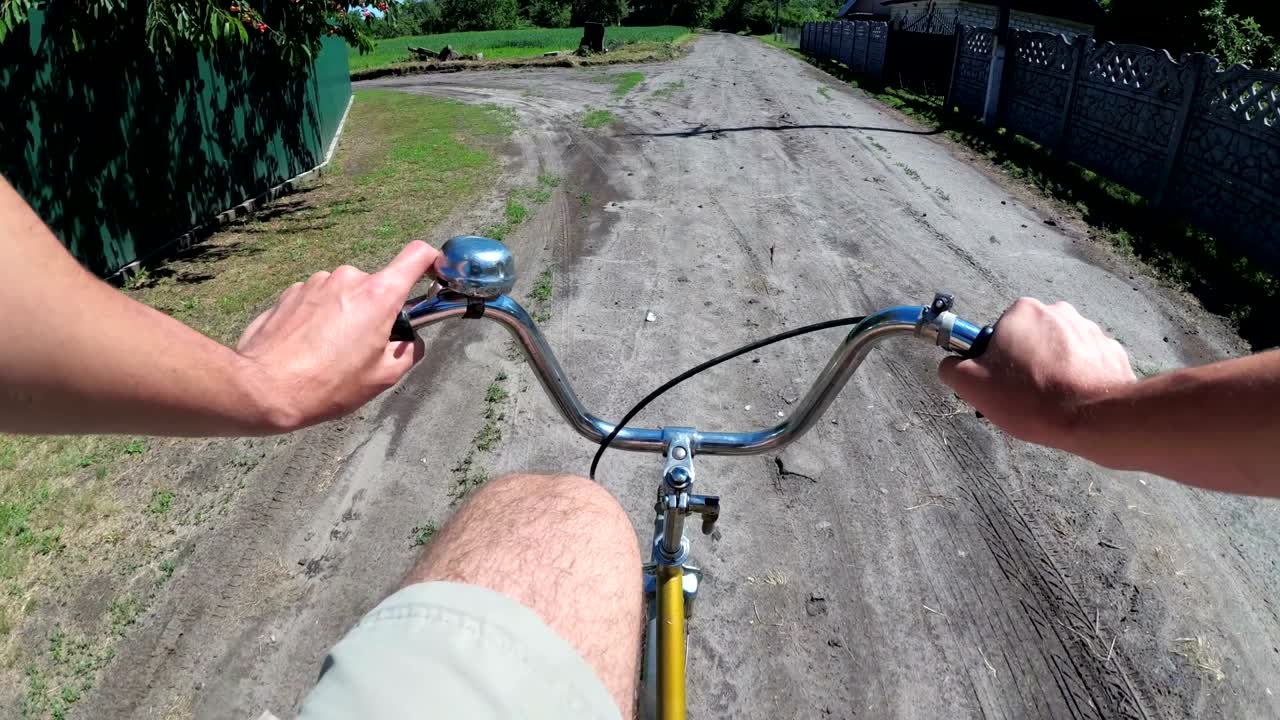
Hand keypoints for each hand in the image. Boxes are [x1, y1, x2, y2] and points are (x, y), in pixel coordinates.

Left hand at [235, 241, 438, 431]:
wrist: (263, 388)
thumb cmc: (327, 385)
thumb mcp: (383, 378)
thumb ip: (408, 352)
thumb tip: (410, 342)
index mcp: (379, 295)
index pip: (417, 256)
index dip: (432, 262)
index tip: (434, 276)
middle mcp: (348, 278)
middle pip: (377, 287)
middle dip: (377, 312)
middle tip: (364, 349)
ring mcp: (316, 282)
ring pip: (345, 295)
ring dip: (345, 316)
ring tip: (329, 354)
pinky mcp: (291, 292)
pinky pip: (317, 301)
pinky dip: (319, 319)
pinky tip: (307, 348)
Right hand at [938, 298, 1135, 452]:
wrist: (1094, 417)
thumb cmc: (1031, 399)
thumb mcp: (972, 386)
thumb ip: (951, 368)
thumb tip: (951, 364)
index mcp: (1022, 312)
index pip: (997, 334)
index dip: (994, 360)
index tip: (1000, 382)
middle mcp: (1057, 310)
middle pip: (1029, 339)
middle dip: (1025, 363)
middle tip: (1023, 395)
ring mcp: (1089, 329)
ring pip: (1059, 350)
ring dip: (1052, 369)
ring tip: (1051, 400)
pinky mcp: (1111, 349)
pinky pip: (1086, 361)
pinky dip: (1079, 376)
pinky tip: (1074, 398)